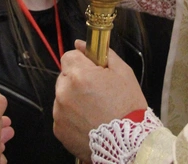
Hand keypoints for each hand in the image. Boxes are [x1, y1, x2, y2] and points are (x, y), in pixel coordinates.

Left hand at [53, 40, 147, 161]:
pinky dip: (72, 116)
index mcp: (79, 75)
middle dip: (78, 80)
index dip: (82, 61)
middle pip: (65, 76)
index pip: (69, 56)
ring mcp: (59, 112)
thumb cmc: (128, 107)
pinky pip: (62, 115)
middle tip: (97, 92)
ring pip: (63, 96)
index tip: (92, 70)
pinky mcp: (59, 129)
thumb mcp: (123, 73)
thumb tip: (81, 44)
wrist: (128, 144)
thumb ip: (102, 53)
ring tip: (94, 109)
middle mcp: (64, 92)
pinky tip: (89, 121)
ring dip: (74, 98)